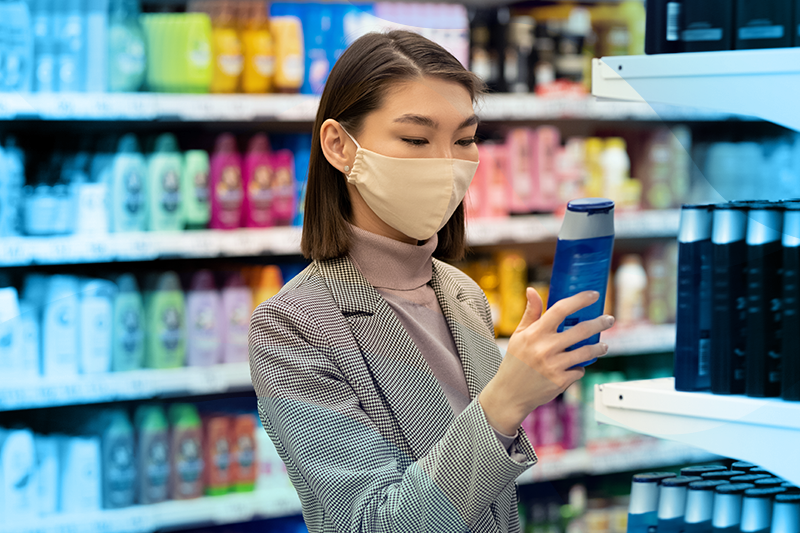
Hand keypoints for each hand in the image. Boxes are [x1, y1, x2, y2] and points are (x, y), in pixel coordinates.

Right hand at [478, 288, 614, 434]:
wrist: (510, 393)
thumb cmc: (515, 362)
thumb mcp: (518, 335)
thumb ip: (530, 313)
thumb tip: (532, 290)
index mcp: (534, 333)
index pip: (560, 309)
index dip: (580, 300)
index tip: (593, 295)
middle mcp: (545, 348)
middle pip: (581, 330)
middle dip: (600, 323)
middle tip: (609, 320)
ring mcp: (553, 365)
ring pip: (586, 352)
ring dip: (599, 348)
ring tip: (603, 346)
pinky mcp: (560, 381)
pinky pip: (580, 370)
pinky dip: (580, 367)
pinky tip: (576, 367)